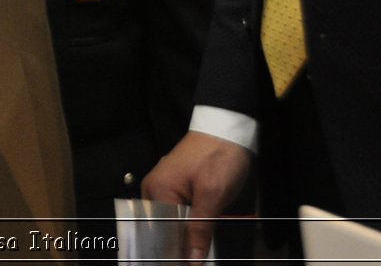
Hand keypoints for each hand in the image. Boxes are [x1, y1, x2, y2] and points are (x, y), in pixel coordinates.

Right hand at [142, 131, 252, 262]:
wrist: (226, 128)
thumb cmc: (218, 156)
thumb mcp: (212, 196)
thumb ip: (199, 230)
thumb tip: (192, 260)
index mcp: (157, 191)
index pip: (160, 234)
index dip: (174, 253)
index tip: (190, 264)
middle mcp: (154, 189)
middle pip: (163, 229)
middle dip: (180, 246)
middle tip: (197, 258)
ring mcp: (164, 186)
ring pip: (171, 223)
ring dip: (186, 237)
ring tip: (198, 250)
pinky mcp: (175, 185)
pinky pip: (177, 212)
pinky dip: (189, 225)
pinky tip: (200, 235)